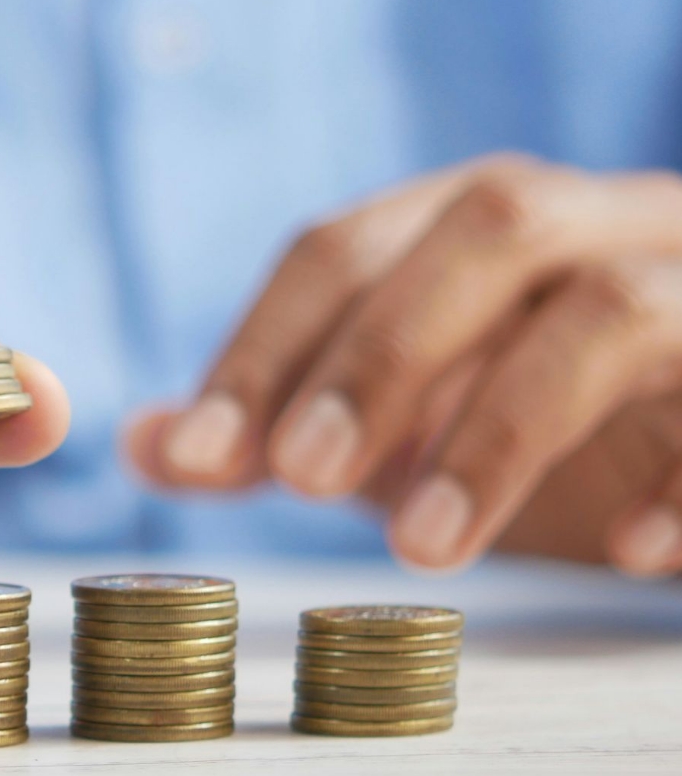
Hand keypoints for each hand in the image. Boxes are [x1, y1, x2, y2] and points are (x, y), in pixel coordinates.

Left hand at [126, 154, 681, 576]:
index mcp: (479, 220)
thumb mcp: (402, 423)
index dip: (264, 343)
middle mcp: (594, 221)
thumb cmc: (538, 418)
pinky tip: (630, 555)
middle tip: (297, 478)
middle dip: (381, 352)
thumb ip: (283, 422)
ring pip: (610, 309)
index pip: (347, 246)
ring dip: (501, 429)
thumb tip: (144, 443)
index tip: (197, 457)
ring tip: (420, 549)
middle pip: (488, 227)